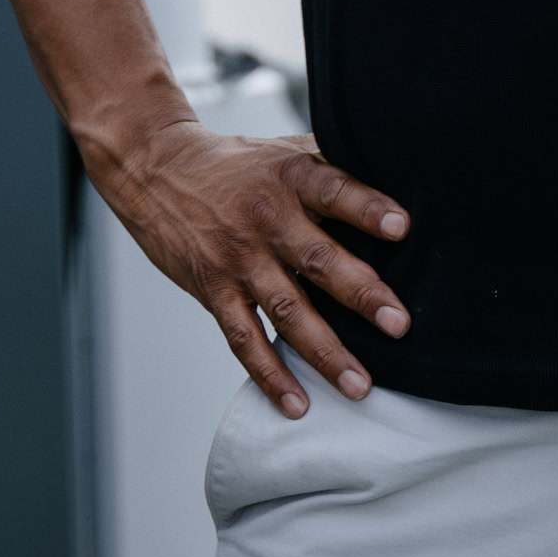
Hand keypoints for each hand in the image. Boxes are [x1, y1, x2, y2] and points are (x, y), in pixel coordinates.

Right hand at [93, 119, 412, 417]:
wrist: (155, 169)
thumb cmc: (236, 164)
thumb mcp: (283, 152)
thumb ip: (332, 167)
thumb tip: (398, 175)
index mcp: (289, 177)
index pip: (333, 189)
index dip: (366, 208)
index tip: (402, 227)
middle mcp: (265, 219)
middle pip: (317, 258)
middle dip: (360, 293)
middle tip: (399, 325)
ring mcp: (237, 258)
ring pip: (285, 309)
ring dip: (324, 351)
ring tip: (359, 385)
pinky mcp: (212, 289)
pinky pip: (243, 338)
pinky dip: (270, 374)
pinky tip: (298, 404)